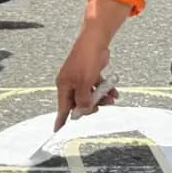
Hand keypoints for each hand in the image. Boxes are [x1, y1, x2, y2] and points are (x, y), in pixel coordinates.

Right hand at [55, 0, 126, 131]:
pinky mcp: (90, 74)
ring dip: (101, 99)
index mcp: (64, 86)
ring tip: (112, 99)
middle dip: (90, 106)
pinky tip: (114, 92)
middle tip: (100, 106)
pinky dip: (105, 90)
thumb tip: (83, 110)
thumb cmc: (85, 60)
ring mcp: (80, 79)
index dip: (60, 119)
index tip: (57, 131)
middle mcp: (71, 83)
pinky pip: (97, 87)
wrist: (94, 41)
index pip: (62, 107)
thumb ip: (83, 99)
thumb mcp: (84, 83)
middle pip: (78, 103)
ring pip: (90, 95)